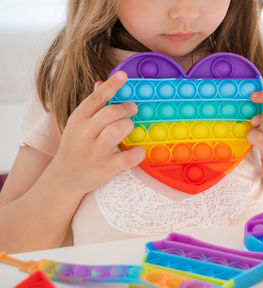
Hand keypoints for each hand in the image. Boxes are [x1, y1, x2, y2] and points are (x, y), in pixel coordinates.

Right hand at [49, 71, 144, 193]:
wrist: (64, 178)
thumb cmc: (76, 146)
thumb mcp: (78, 124)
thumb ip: (92, 105)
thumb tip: (101, 83)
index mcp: (78, 119)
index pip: (96, 98)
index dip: (112, 86)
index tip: (123, 75)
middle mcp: (85, 133)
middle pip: (110, 112)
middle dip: (126, 109)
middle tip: (133, 109)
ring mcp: (95, 151)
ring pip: (118, 130)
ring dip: (129, 126)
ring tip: (130, 129)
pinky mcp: (106, 167)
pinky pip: (128, 157)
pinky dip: (137, 152)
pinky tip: (137, 150)